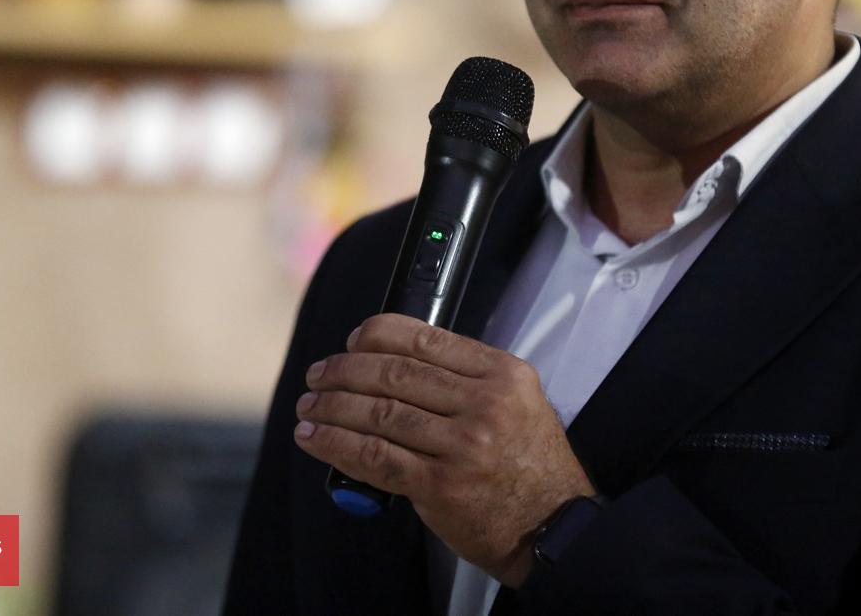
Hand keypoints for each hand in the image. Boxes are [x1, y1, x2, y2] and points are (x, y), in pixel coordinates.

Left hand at [294, 312, 595, 585]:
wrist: (551, 526)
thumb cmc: (530, 464)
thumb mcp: (520, 402)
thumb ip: (471, 378)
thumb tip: (399, 359)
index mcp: (503, 375)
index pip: (427, 340)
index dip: (378, 335)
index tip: (353, 339)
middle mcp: (485, 405)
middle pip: (396, 373)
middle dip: (345, 370)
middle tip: (320, 374)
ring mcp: (462, 447)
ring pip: (379, 413)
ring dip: (333, 407)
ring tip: (310, 405)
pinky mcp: (440, 486)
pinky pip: (376, 457)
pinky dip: (336, 445)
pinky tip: (314, 438)